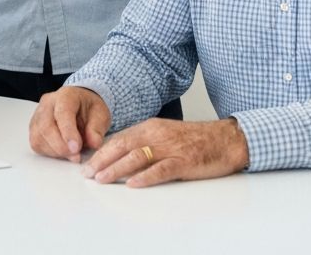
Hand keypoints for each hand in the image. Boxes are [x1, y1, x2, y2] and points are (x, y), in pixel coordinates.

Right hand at [29, 86, 111, 161]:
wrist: (81, 106)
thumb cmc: (89, 109)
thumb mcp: (100, 115)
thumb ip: (97, 129)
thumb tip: (94, 143)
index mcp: (66, 96)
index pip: (62, 113)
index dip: (68, 132)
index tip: (76, 148)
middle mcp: (48, 103)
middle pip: (46, 126)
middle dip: (61, 146)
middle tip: (76, 156)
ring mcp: (38, 115)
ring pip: (39, 137)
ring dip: (55, 151)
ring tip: (72, 153)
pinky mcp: (34, 129)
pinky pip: (36, 144)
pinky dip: (49, 152)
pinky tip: (62, 151)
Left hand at [81, 116, 248, 187]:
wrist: (224, 139)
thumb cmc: (194, 140)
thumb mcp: (164, 134)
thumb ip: (144, 141)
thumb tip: (120, 153)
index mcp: (150, 127)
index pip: (119, 139)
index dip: (101, 152)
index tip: (87, 164)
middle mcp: (157, 135)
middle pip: (123, 146)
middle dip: (102, 161)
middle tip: (88, 174)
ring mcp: (169, 148)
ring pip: (137, 157)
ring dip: (117, 169)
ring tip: (102, 179)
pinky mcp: (183, 161)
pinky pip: (160, 169)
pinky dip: (145, 177)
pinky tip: (133, 184)